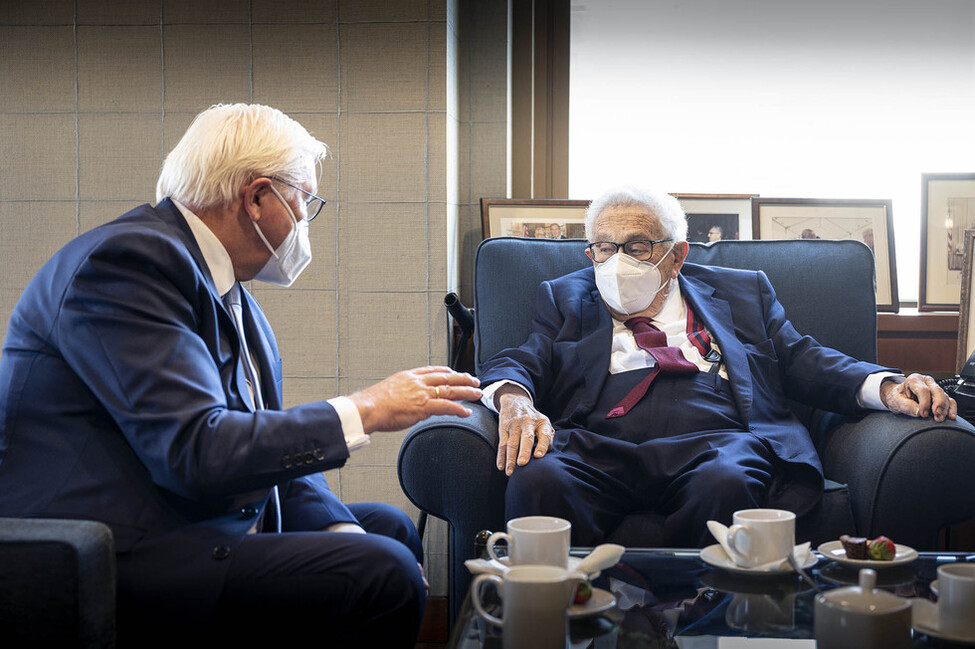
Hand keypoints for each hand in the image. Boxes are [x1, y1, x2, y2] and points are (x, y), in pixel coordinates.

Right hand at [349, 366, 480, 433]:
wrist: (368, 408)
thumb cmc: (374, 404)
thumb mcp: (390, 390)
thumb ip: (404, 393)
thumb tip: (411, 401)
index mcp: (409, 375)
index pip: (433, 370)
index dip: (448, 371)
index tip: (455, 373)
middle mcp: (418, 381)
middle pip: (446, 376)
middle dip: (463, 378)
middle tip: (474, 380)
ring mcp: (422, 393)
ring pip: (450, 389)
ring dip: (466, 391)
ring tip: (477, 394)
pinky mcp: (423, 406)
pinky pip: (446, 406)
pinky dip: (458, 408)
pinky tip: (466, 411)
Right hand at [495, 385, 553, 475]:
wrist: (515, 401)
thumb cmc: (533, 419)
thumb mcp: (544, 423)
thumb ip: (548, 437)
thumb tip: (547, 453)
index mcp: (542, 422)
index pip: (544, 434)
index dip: (542, 445)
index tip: (538, 456)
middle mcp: (528, 422)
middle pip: (526, 438)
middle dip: (524, 451)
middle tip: (522, 464)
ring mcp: (515, 424)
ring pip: (512, 443)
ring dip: (510, 458)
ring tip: (510, 472)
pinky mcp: (504, 427)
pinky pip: (502, 443)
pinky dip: (500, 456)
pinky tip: (501, 466)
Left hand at [880, 373, 956, 421]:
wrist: (899, 397)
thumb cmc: (897, 397)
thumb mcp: (895, 401)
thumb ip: (905, 406)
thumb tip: (918, 412)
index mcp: (914, 380)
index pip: (923, 390)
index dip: (925, 403)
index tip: (923, 414)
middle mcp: (926, 382)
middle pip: (937, 391)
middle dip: (938, 404)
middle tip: (936, 416)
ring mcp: (934, 388)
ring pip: (944, 396)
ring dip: (944, 409)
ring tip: (939, 419)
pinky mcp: (940, 396)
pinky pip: (950, 401)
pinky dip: (952, 409)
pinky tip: (951, 416)